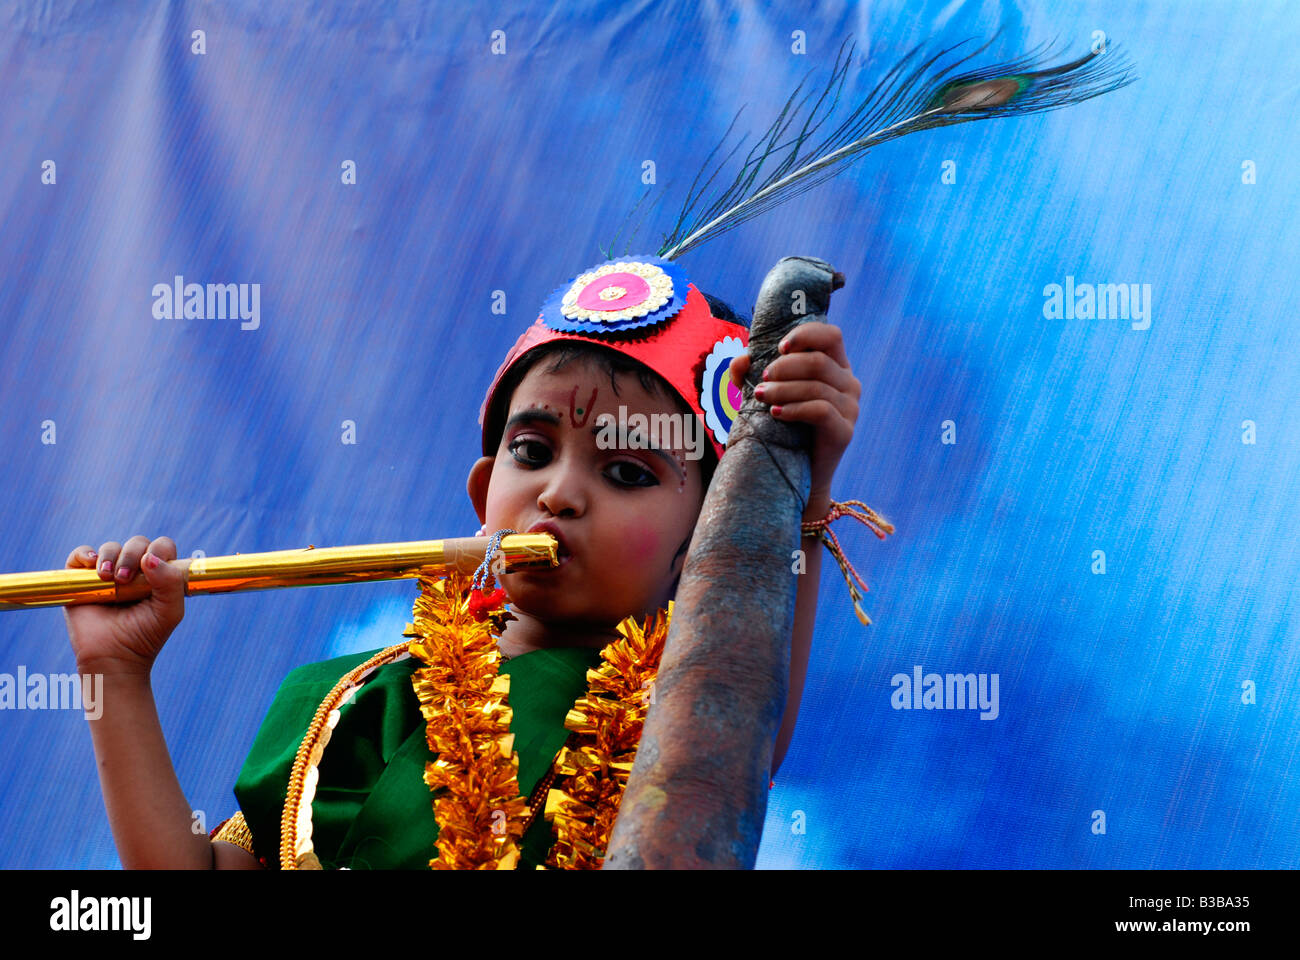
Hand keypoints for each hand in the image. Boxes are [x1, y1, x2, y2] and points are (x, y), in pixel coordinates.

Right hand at [63, 536, 186, 676]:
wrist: (114, 658)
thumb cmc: (146, 636)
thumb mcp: (170, 611)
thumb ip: (171, 582)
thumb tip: (149, 557)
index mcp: (159, 574)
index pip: (162, 547)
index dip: (159, 550)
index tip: (151, 567)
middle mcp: (134, 571)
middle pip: (137, 544)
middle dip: (132, 555)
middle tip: (125, 580)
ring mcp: (108, 574)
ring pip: (110, 547)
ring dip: (110, 556)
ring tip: (109, 578)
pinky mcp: (81, 580)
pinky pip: (80, 554)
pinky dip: (84, 553)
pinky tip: (91, 564)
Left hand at [728, 321, 859, 516]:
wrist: (798, 474)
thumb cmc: (782, 428)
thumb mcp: (765, 395)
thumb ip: (750, 374)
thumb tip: (741, 360)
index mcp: (835, 367)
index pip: (832, 335)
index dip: (806, 335)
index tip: (778, 347)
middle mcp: (849, 384)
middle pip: (819, 361)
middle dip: (785, 367)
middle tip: (761, 381)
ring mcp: (851, 408)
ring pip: (817, 386)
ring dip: (784, 389)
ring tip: (760, 397)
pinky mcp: (845, 431)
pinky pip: (821, 411)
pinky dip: (795, 409)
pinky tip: (776, 414)